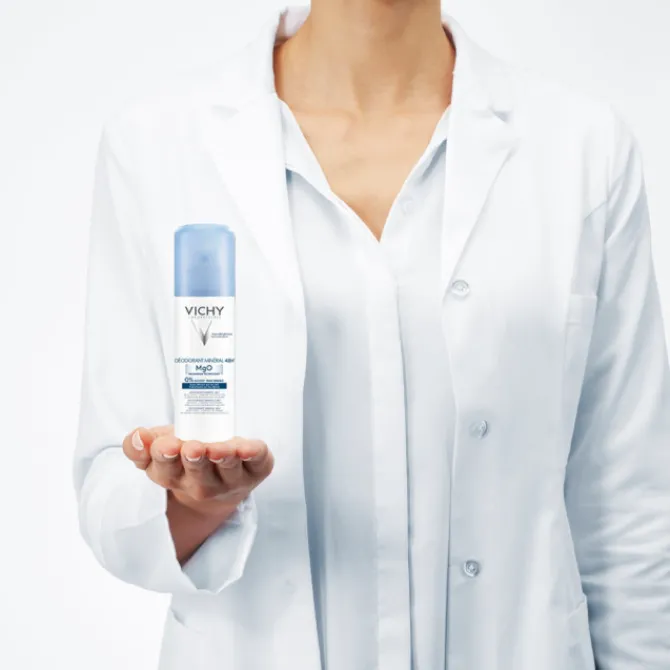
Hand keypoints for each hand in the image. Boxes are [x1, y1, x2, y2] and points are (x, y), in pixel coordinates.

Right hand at [122, 425, 273, 516]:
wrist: (221, 483)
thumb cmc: (186, 459)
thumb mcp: (159, 450)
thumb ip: (141, 445)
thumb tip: (138, 435)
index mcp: (173, 476)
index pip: (163, 470)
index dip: (163, 456)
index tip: (166, 444)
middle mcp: (202, 484)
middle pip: (197, 476)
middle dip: (194, 461)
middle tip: (191, 448)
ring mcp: (231, 479)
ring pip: (228, 471)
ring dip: (223, 458)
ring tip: (217, 448)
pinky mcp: (256, 469)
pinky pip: (258, 463)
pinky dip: (255, 454)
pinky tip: (248, 448)